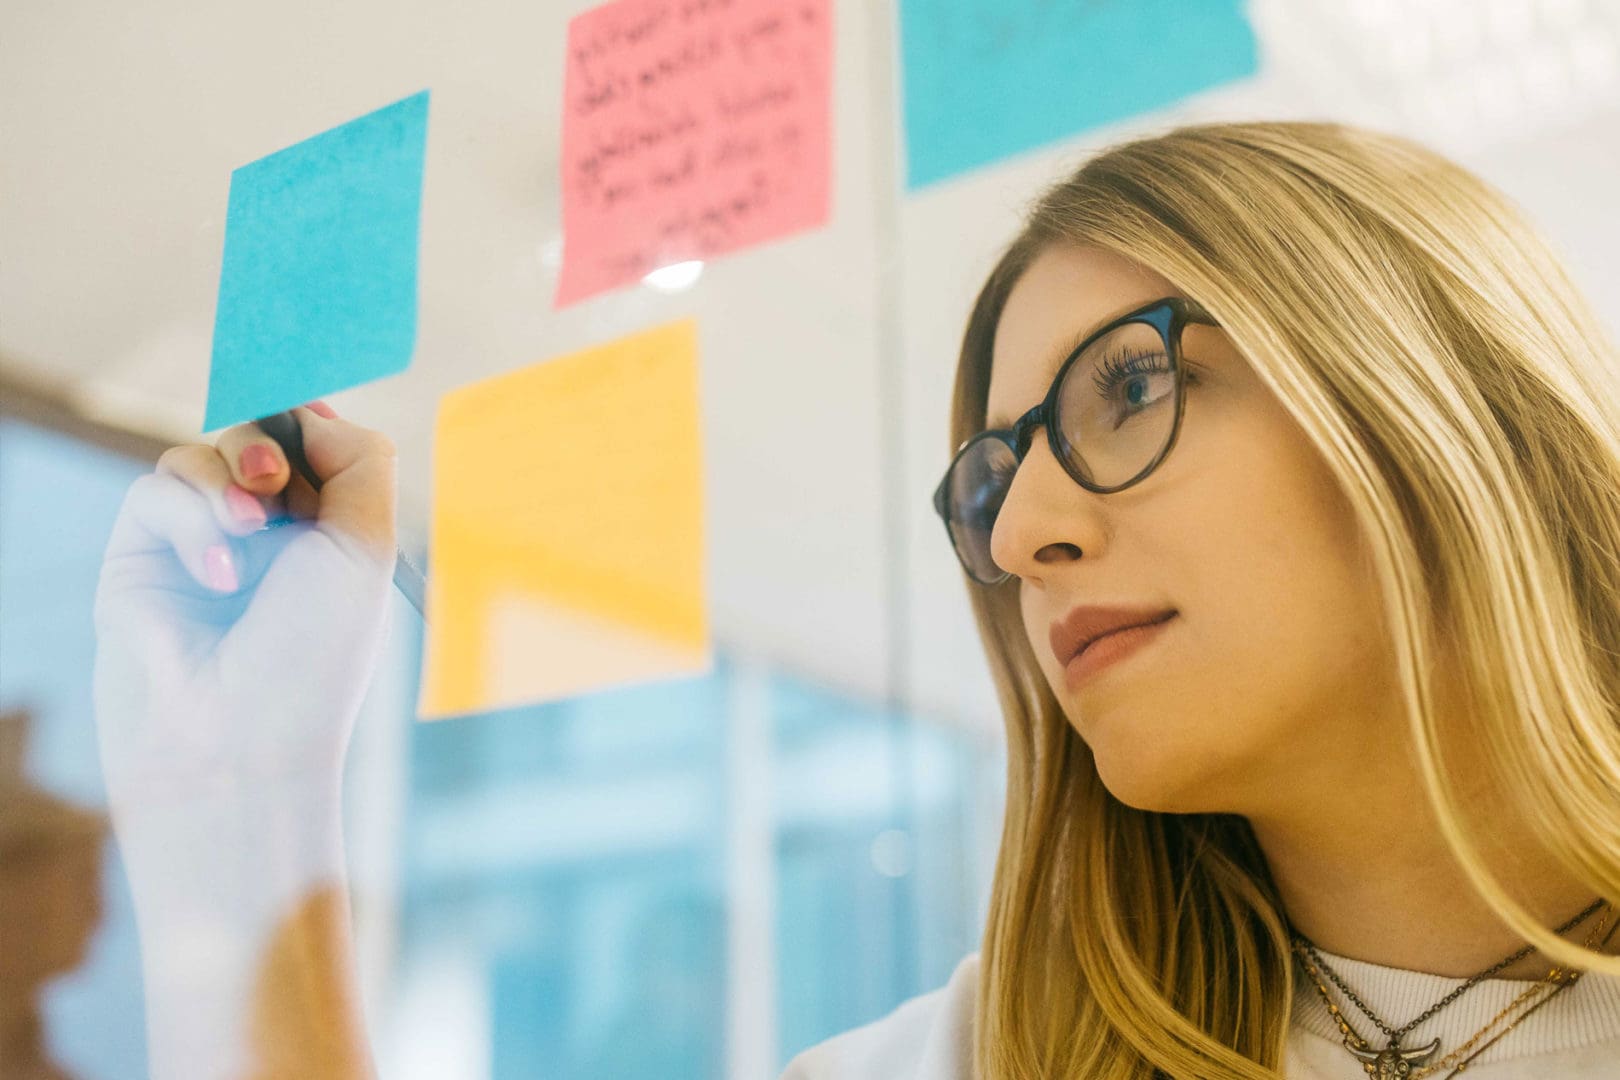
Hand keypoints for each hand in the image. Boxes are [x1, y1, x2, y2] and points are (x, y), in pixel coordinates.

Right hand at [92, 403, 398, 817]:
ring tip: (247, 528)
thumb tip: (315, 412)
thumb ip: (360, 462)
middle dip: (267, 444)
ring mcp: (202, 548)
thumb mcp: (367, 547)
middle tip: (274, 482)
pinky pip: (156, 492)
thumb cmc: (314, 656)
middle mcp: (268, 540)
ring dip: (227, 480)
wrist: (236, 742)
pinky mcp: (141, 560)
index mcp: (330, 537)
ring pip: (201, 456)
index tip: (311, 416)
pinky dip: (189, 518)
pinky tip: (216, 576)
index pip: (315, 446)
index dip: (310, 422)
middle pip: (256, 438)